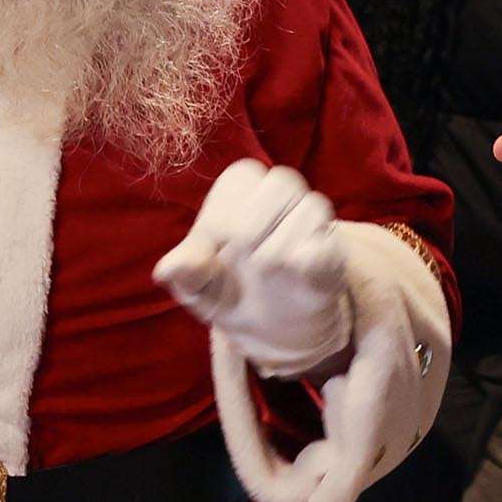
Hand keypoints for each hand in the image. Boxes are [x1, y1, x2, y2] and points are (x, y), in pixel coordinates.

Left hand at [157, 160, 349, 378]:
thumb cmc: (222, 287)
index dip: (226, 214)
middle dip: (254, 224)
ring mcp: (312, 222)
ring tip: (263, 271)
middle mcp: (283, 194)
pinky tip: (293, 275)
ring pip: (312, 207)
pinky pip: (329, 247)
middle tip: (240, 256)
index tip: (215, 244)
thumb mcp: (195, 283)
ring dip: (280, 245)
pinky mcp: (332, 255)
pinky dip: (312, 260)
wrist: (263, 324)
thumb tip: (169, 269)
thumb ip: (183, 272)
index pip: (244, 177)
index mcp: (242, 187)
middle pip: (283, 183)